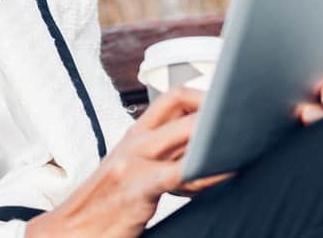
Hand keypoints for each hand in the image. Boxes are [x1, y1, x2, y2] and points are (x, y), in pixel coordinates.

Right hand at [25, 87, 233, 237]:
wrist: (71, 232)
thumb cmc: (107, 208)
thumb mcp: (132, 173)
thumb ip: (166, 159)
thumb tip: (211, 151)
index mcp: (134, 135)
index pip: (174, 97)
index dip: (208, 97)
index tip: (236, 108)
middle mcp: (135, 140)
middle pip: (181, 101)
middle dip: (219, 104)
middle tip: (251, 117)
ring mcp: (135, 160)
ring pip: (185, 130)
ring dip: (221, 131)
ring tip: (250, 136)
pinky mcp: (139, 186)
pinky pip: (182, 171)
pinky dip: (211, 169)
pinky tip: (231, 170)